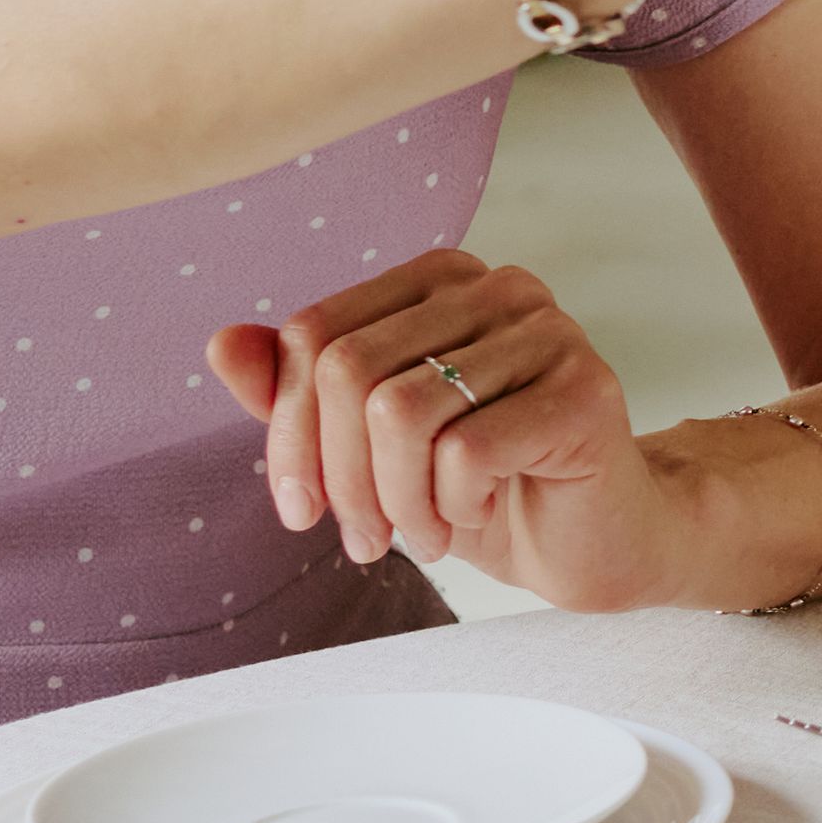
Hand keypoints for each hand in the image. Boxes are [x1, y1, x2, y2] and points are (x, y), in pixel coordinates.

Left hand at [208, 244, 669, 601]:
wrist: (599, 543)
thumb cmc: (487, 489)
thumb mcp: (373, 448)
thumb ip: (302, 392)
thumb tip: (222, 344)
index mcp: (441, 280)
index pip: (316, 334)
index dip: (288, 432)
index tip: (302, 509)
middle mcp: (498, 286)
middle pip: (349, 370)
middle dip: (340, 478)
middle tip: (366, 541)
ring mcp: (548, 332)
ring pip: (400, 413)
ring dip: (397, 503)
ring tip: (426, 537)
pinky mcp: (584, 391)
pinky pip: (464, 454)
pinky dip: (453, 508)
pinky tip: (477, 518)